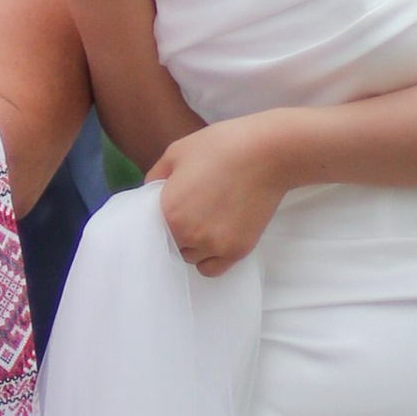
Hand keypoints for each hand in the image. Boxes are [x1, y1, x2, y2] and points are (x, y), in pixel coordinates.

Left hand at [147, 117, 291, 273]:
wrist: (267, 153)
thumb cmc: (220, 146)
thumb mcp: (176, 152)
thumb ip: (155, 177)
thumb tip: (149, 193)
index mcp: (168, 211)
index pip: (151, 229)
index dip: (160, 219)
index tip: (171, 209)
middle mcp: (188, 234)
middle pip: (171, 245)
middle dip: (175, 232)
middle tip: (191, 212)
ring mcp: (214, 246)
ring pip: (191, 258)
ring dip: (193, 246)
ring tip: (206, 222)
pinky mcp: (237, 251)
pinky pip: (212, 269)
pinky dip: (210, 258)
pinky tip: (215, 239)